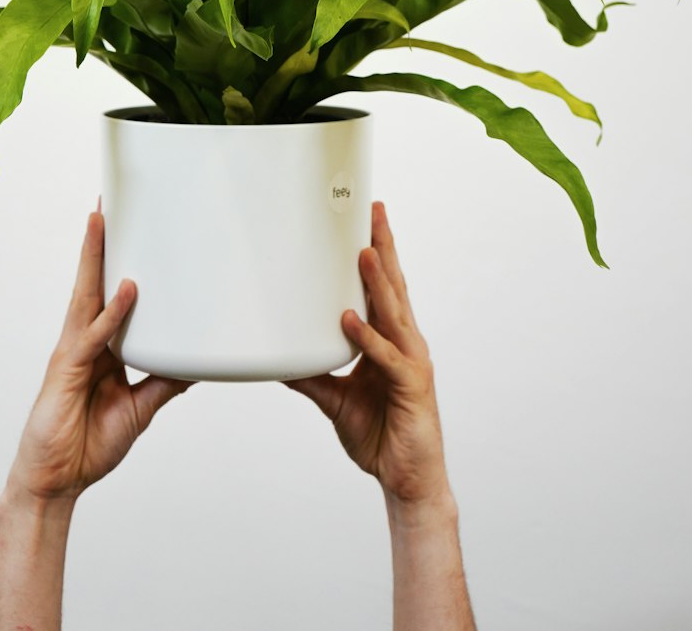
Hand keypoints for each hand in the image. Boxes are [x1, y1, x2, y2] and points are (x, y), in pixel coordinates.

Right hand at [5, 205, 194, 508]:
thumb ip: (165, 382)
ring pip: (87, 295)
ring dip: (95, 256)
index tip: (129, 228)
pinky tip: (129, 289)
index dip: (117, 261)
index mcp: (101, 346)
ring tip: (102, 219)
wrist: (56, 483)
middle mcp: (85, 341)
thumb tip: (198, 364)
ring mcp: (74, 353)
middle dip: (100, 242)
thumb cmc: (87, 444)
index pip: (110, 293)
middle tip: (109, 201)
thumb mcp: (140, 408)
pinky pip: (94, 337)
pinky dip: (112, 313)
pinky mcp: (68, 371)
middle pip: (93, 281)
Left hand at [283, 201, 451, 509]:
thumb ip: (313, 376)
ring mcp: (411, 363)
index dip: (377, 255)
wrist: (406, 480)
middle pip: (394, 287)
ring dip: (377, 282)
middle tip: (373, 212)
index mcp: (391, 342)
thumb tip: (280, 360)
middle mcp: (405, 345)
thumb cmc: (382, 436)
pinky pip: (385, 357)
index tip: (365, 222)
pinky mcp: (411, 387)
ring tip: (361, 251)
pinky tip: (350, 320)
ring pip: (392, 313)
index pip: (383, 289)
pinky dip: (368, 337)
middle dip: (383, 248)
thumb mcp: (336, 400)